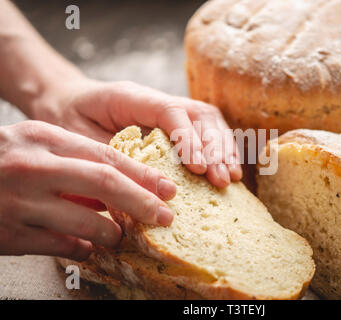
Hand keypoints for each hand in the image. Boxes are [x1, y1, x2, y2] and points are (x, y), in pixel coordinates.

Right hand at [0, 121, 176, 260]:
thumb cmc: (5, 159)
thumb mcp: (38, 145)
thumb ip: (77, 160)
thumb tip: (123, 186)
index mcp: (44, 138)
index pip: (107, 157)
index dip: (143, 175)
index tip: (168, 189)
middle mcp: (33, 168)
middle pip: (104, 185)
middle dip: (141, 203)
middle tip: (165, 217)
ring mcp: (19, 203)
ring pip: (85, 223)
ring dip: (112, 232)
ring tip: (121, 235)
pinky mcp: (9, 235)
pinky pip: (60, 247)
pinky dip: (82, 248)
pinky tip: (89, 247)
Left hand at [31, 78, 241, 187]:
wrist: (66, 102)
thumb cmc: (69, 121)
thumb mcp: (79, 140)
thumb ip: (111, 157)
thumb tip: (144, 188)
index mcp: (130, 97)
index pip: (170, 111)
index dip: (188, 139)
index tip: (200, 168)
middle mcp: (155, 100)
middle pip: (197, 114)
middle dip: (214, 148)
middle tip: (221, 179)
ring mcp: (167, 108)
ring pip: (207, 120)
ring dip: (223, 149)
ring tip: (231, 178)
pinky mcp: (174, 123)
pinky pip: (205, 130)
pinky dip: (220, 149)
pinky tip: (229, 169)